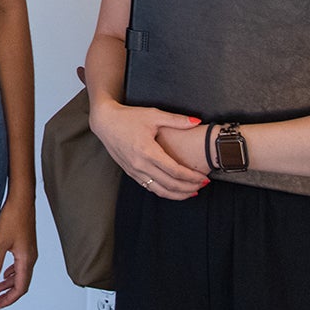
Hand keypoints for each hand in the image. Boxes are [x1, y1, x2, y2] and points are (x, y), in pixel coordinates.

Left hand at [0, 192, 36, 307]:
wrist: (21, 198)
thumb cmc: (13, 217)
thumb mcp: (0, 242)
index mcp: (26, 260)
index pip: (20, 288)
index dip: (8, 299)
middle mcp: (31, 258)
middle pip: (22, 284)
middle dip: (8, 295)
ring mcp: (30, 251)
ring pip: (20, 275)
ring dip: (8, 284)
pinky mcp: (26, 245)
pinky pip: (20, 266)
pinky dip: (11, 273)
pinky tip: (4, 273)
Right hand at [90, 96, 206, 200]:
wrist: (105, 122)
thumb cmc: (129, 117)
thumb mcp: (153, 115)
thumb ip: (176, 120)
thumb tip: (197, 122)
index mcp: (148, 151)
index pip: (175, 171)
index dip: (191, 177)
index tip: (204, 177)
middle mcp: (140, 164)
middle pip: (170, 184)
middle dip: (189, 188)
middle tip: (202, 185)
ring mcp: (134, 171)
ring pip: (159, 191)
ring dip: (177, 194)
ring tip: (192, 192)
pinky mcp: (130, 173)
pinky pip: (149, 187)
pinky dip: (164, 192)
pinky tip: (173, 190)